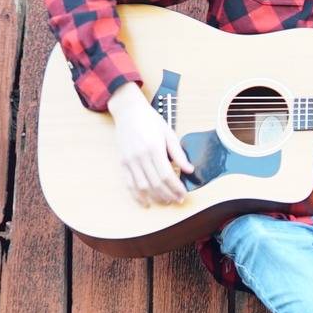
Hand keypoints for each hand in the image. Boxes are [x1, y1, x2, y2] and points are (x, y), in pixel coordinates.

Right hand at [107, 82, 193, 205]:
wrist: (128, 111)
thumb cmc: (150, 120)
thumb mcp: (168, 133)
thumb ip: (178, 153)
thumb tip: (189, 169)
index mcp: (154, 148)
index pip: (167, 175)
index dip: (176, 188)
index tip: (184, 194)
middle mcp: (141, 156)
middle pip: (156, 184)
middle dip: (168, 195)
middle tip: (177, 200)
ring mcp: (130, 160)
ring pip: (143, 186)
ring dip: (155, 197)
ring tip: (166, 201)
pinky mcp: (123, 162)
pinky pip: (129, 184)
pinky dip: (137, 196)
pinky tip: (145, 202)